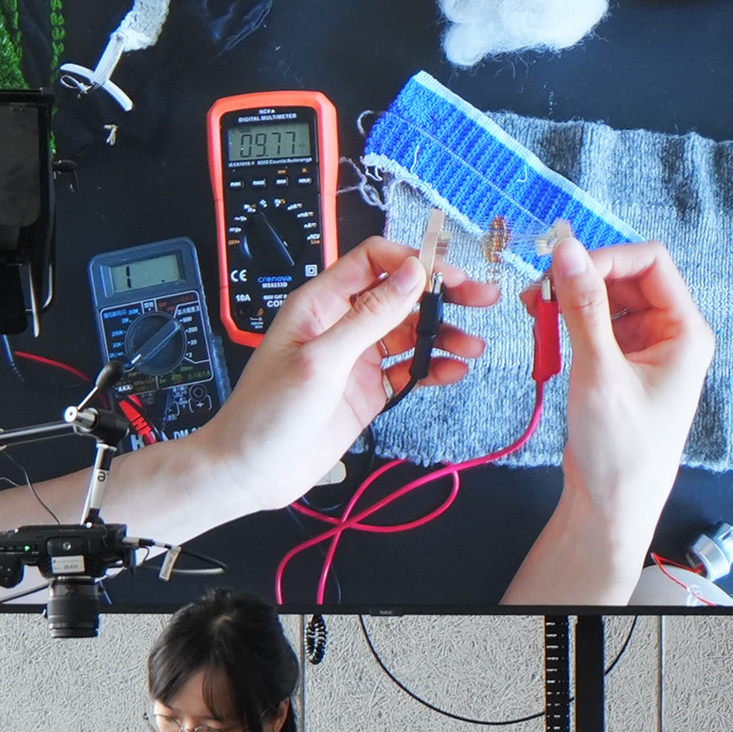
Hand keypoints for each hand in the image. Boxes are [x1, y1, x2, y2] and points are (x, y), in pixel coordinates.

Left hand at [191, 236, 497, 512]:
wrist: (251, 470)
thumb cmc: (266, 412)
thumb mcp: (321, 359)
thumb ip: (370, 317)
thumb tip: (411, 275)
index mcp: (320, 304)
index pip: (373, 261)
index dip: (413, 261)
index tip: (450, 274)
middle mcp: (341, 326)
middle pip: (400, 295)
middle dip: (442, 295)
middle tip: (481, 298)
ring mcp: (356, 359)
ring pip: (410, 333)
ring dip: (444, 335)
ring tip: (473, 345)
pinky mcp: (367, 391)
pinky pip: (408, 371)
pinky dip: (433, 369)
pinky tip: (453, 370)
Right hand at [546, 224, 715, 560]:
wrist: (612, 505)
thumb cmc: (622, 450)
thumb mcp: (599, 371)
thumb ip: (583, 307)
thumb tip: (567, 251)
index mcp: (686, 332)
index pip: (652, 262)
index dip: (607, 256)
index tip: (564, 266)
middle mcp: (670, 334)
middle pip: (626, 277)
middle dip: (583, 277)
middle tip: (540, 291)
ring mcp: (645, 348)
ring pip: (606, 298)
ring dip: (571, 297)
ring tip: (536, 310)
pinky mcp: (621, 362)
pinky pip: (595, 323)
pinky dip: (569, 320)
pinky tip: (544, 327)